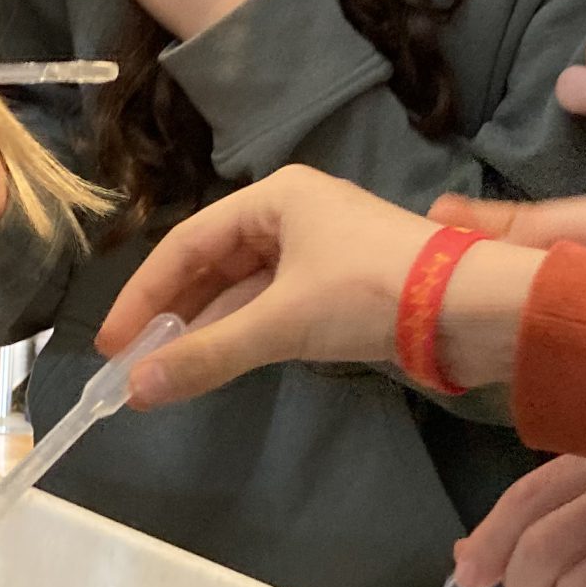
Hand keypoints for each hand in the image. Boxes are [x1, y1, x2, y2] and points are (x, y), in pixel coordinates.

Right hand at [97, 166, 542, 405]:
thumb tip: (137, 389)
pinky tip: (221, 363)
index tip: (111, 343)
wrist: (474, 308)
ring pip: (244, 290)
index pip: (187, 242)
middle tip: (134, 363)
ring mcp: (320, 249)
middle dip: (174, 314)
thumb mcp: (282, 323)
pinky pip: (274, 307)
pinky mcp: (343, 285)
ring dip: (208, 329)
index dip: (145, 295)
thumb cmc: (373, 292)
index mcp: (276, 197)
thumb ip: (206, 355)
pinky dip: (244, 334)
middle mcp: (294, 213)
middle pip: (213, 264)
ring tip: (168, 372)